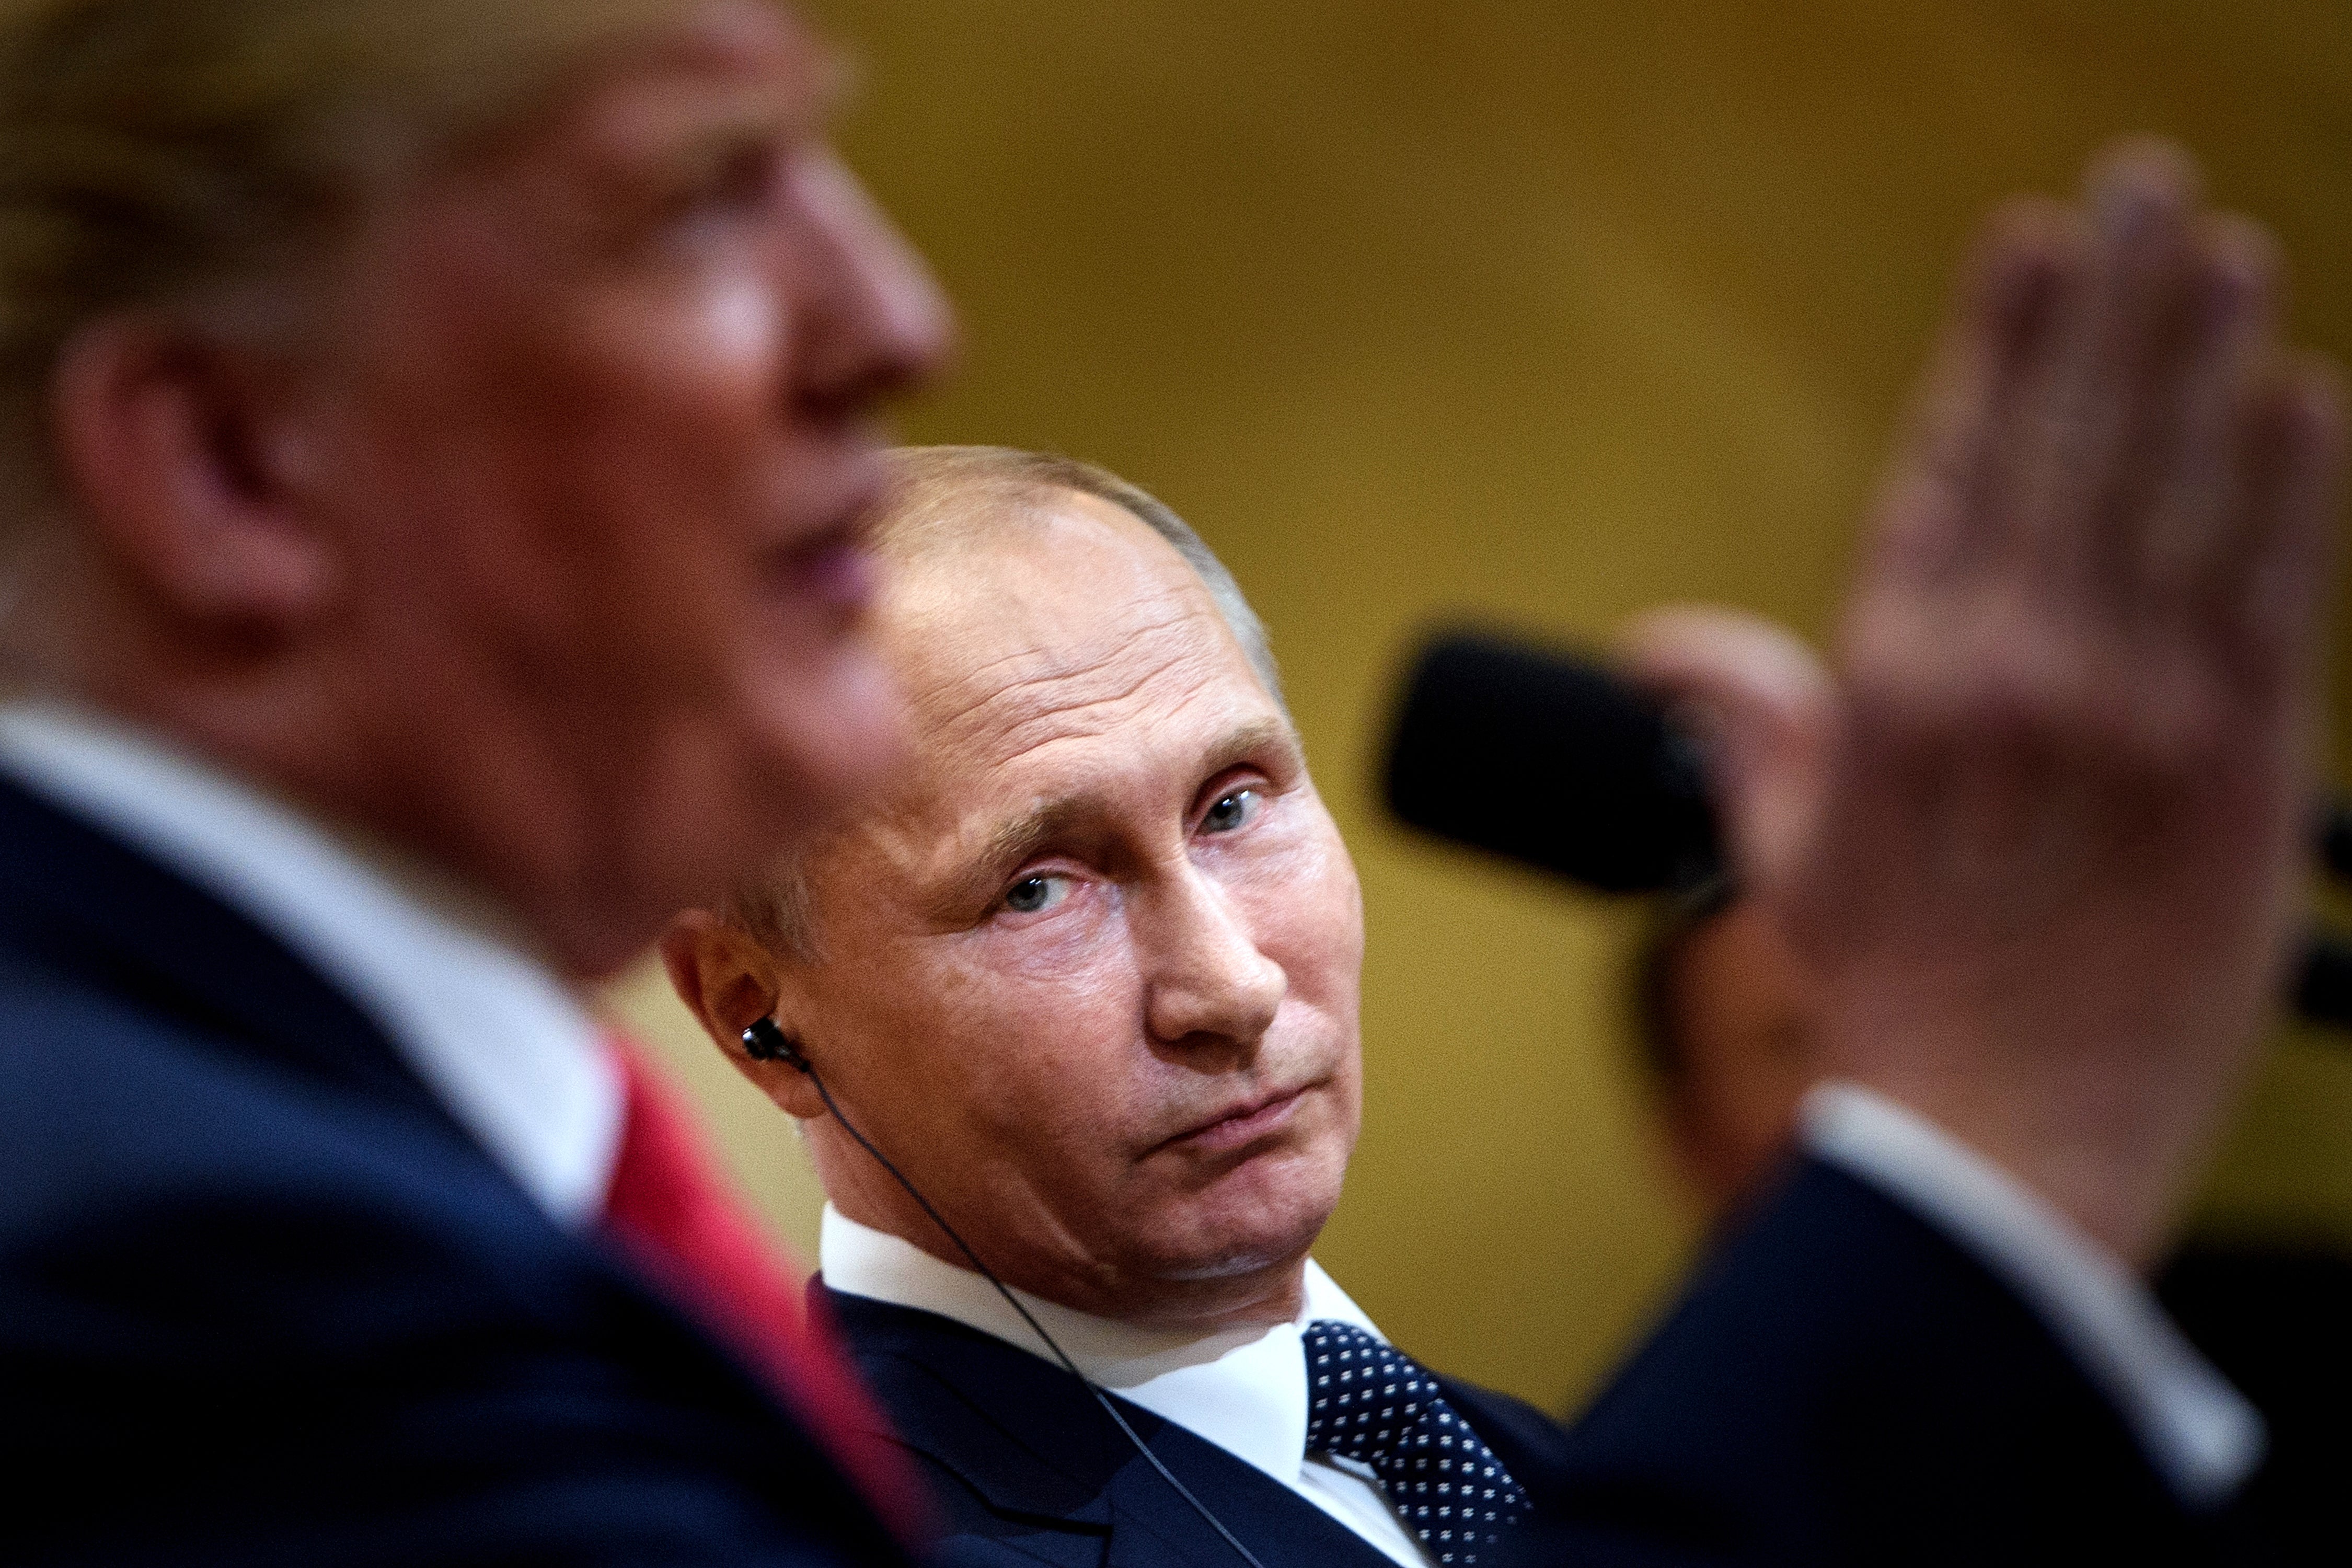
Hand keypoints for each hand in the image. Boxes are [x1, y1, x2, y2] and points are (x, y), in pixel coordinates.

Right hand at [1779, 140, 2340, 1264]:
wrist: (1996, 1141)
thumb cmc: (1888, 994)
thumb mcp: (1784, 854)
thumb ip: (1745, 724)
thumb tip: (1668, 646)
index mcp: (1890, 685)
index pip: (1947, 468)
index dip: (1993, 341)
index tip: (2025, 237)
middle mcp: (2003, 675)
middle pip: (2062, 447)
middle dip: (2103, 303)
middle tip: (2139, 182)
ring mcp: (2123, 716)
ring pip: (2168, 494)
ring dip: (2197, 356)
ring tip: (2219, 245)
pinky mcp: (2232, 772)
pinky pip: (2262, 596)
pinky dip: (2286, 489)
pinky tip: (2296, 393)